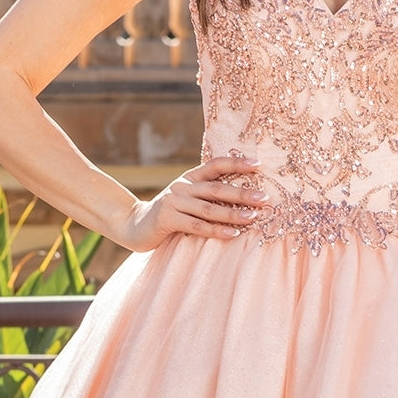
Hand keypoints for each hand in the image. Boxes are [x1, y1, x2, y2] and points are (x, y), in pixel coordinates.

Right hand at [118, 155, 266, 250]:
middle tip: (264, 198)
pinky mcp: (167, 219)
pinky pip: (197, 226)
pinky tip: (232, 234)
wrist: (134, 224)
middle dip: (242, 193)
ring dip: (232, 213)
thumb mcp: (187, 199)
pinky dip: (216, 230)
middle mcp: (183, 186)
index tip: (259, 164)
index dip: (237, 163)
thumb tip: (245, 199)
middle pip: (217, 188)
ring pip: (209, 208)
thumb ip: (207, 196)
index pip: (216, 165)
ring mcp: (174, 201)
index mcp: (190, 178)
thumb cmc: (169, 214)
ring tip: (252, 217)